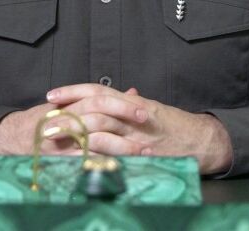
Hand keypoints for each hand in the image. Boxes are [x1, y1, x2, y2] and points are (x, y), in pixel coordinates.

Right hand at [0, 87, 142, 155]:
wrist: (13, 136)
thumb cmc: (46, 120)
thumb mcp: (70, 104)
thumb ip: (101, 100)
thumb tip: (133, 93)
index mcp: (69, 103)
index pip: (98, 97)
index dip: (121, 103)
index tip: (143, 109)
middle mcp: (64, 117)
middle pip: (98, 113)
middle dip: (124, 119)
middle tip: (146, 125)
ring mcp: (60, 139)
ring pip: (94, 138)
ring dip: (121, 146)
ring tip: (142, 150)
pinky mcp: (58, 158)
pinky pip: (82, 160)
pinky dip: (102, 163)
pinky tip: (119, 166)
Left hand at [46, 84, 232, 174]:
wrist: (202, 140)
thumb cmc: (175, 127)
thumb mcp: (150, 111)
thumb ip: (129, 106)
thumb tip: (116, 96)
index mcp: (131, 101)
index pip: (96, 91)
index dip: (73, 91)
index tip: (51, 95)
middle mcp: (132, 113)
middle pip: (94, 106)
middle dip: (68, 113)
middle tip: (46, 120)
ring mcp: (137, 132)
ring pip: (101, 127)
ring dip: (76, 133)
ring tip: (56, 138)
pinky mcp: (142, 150)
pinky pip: (115, 151)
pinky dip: (97, 153)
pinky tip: (79, 156)